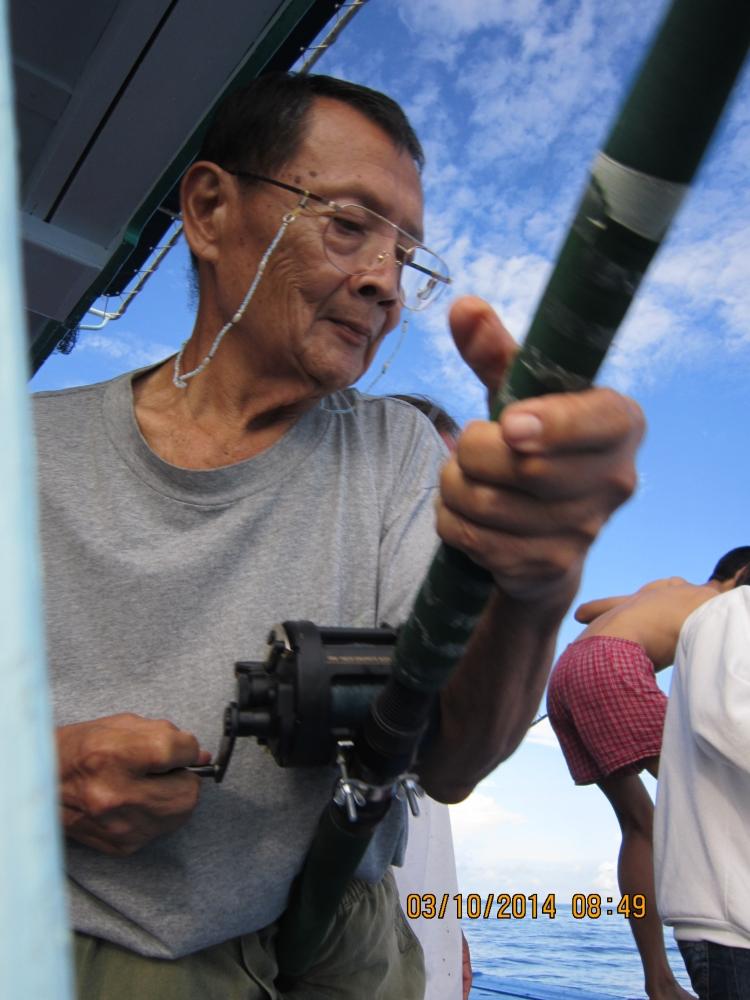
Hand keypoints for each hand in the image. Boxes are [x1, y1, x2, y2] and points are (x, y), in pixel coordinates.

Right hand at [57, 713, 210, 855]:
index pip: (176, 752)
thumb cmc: (81, 749)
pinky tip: (137, 800)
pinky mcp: (123, 845)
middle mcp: (114, 797)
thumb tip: (200, 754)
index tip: (180, 747)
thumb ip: (165, 735)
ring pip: (181, 813)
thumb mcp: (121, 726)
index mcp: (112, 757)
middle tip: (165, 769)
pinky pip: (163, 827)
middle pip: (187, 791)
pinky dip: (159, 812)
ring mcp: (119, 827)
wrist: (42, 784)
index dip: (186, 747)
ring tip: (147, 783)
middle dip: (184, 776)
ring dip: (174, 795)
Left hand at [437, 296, 643, 608]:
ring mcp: (586, 530)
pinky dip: (451, 522)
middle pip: (524, 464)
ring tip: (463, 479)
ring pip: (487, 503)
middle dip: (470, 451)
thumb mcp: (518, 394)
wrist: (544, 538)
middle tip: (467, 446)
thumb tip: (463, 307)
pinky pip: (473, 539)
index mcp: (620, 423)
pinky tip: (467, 514)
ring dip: (452, 486)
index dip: (551, 424)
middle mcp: (617, 480)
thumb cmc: (532, 446)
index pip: (595, 423)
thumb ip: (493, 351)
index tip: (510, 424)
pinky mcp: (551, 568)